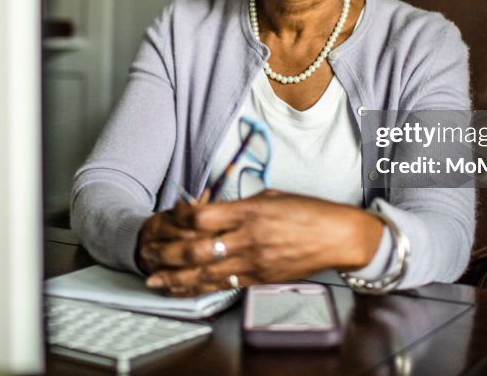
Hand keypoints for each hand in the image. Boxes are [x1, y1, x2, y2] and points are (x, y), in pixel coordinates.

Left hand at [141, 190, 382, 295]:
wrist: (338, 236)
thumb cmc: (308, 212)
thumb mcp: (271, 196)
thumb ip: (240, 204)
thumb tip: (213, 208)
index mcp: (250, 211)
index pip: (202, 216)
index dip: (179, 217)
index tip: (168, 215)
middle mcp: (248, 238)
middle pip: (196, 248)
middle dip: (167, 252)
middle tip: (148, 252)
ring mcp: (253, 262)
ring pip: (205, 273)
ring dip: (175, 278)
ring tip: (154, 279)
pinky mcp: (259, 279)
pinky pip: (224, 286)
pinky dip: (199, 289)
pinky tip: (183, 290)